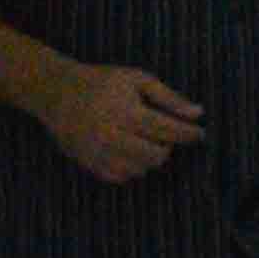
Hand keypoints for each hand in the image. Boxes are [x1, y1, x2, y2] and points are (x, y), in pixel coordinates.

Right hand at [37, 61, 206, 183]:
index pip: (167, 130)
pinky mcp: (88, 164)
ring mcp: (97, 154)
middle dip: (169, 147)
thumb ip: (169, 98)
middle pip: (156, 155)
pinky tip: (130, 150)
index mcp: (125, 112)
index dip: (189, 133)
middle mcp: (110, 136)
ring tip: (146, 140)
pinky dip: (132, 167)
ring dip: (151, 158)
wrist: (57, 92)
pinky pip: (120, 177)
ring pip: (140, 170)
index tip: (200, 133)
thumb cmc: (103, 82)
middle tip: (167, 135)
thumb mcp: (138, 80)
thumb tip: (198, 113)